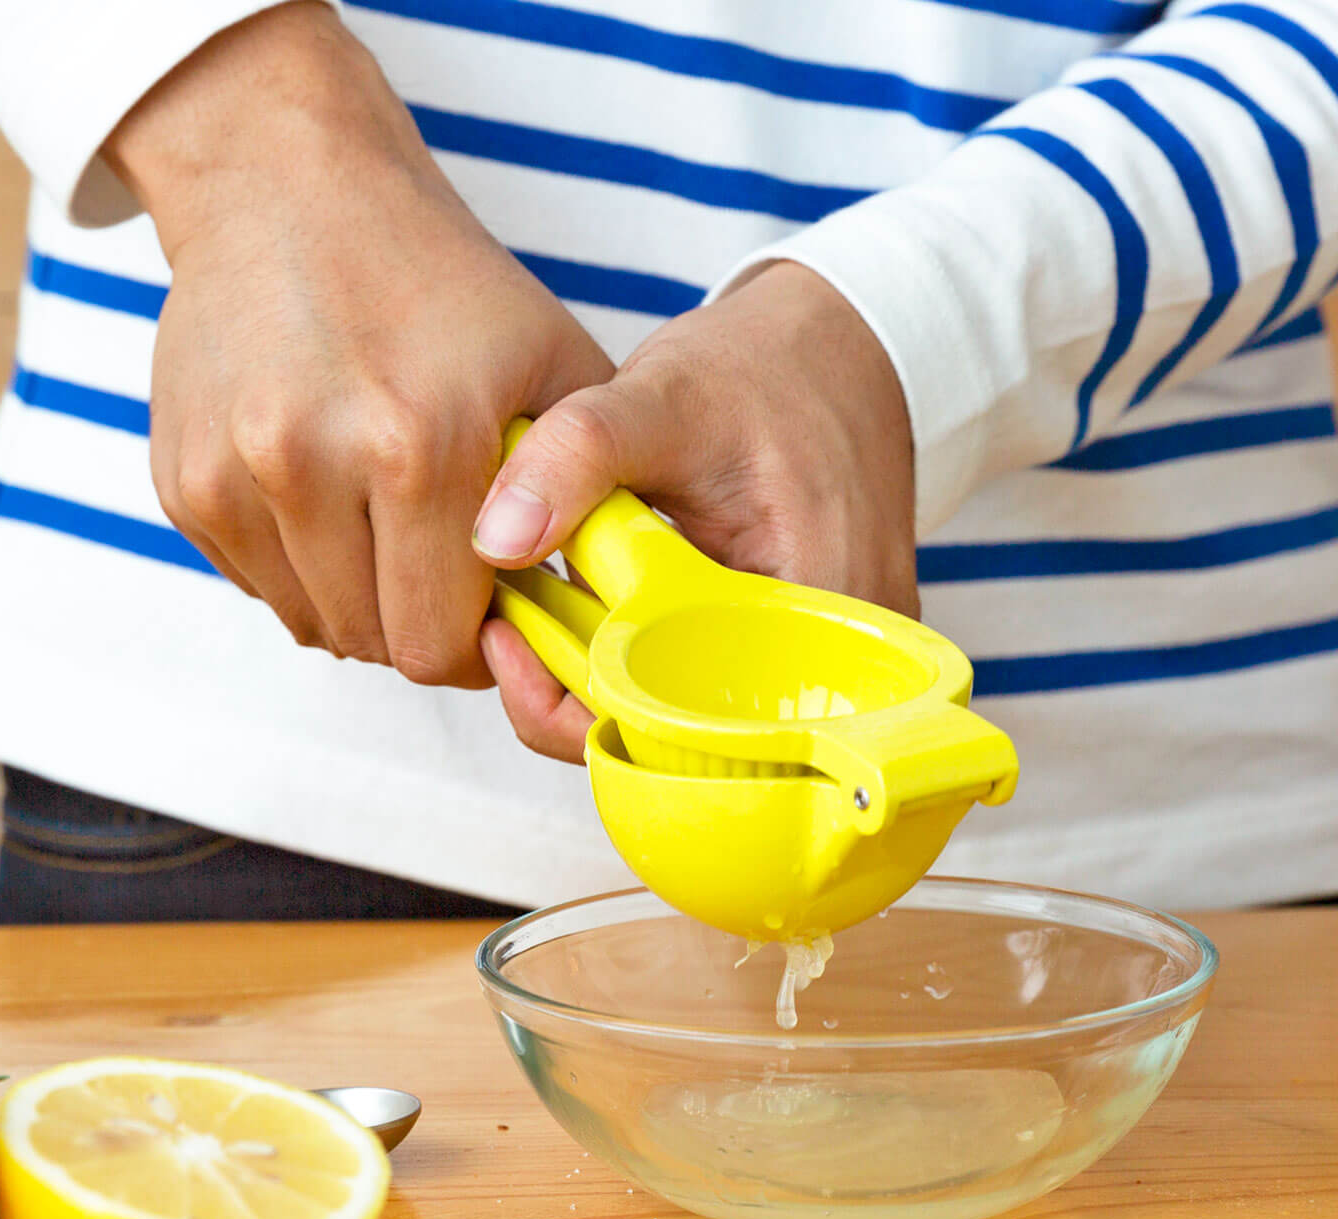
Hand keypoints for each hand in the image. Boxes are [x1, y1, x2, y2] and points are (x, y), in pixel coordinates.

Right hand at [105, 3, 612, 686]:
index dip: (475, 643)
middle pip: (372, 643)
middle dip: (419, 625)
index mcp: (417, 443)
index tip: (491, 606)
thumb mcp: (554, 363)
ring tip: (387, 525)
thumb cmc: (436, 281)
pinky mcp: (183, 481)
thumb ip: (590, 490)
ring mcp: (233, 476)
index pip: (436, 640)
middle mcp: (309, 463)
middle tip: (444, 570)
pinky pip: (255, 585)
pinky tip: (327, 495)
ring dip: (357, 599)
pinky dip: (297, 565)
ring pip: (310, 623)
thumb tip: (584, 605)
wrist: (289, 190)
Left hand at [472, 261, 916, 760]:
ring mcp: (823, 674)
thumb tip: (495, 539)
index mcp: (822, 614)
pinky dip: (637, 663)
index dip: (578, 711)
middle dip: (578, 694)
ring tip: (540, 607)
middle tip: (510, 622)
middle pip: (681, 745)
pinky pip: (698, 696)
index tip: (511, 645)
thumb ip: (576, 456)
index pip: (688, 731)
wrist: (838, 355)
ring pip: (683, 727)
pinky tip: (588, 613)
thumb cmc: (767, 374)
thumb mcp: (663, 398)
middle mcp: (842, 669)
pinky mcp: (791, 663)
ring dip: (602, 678)